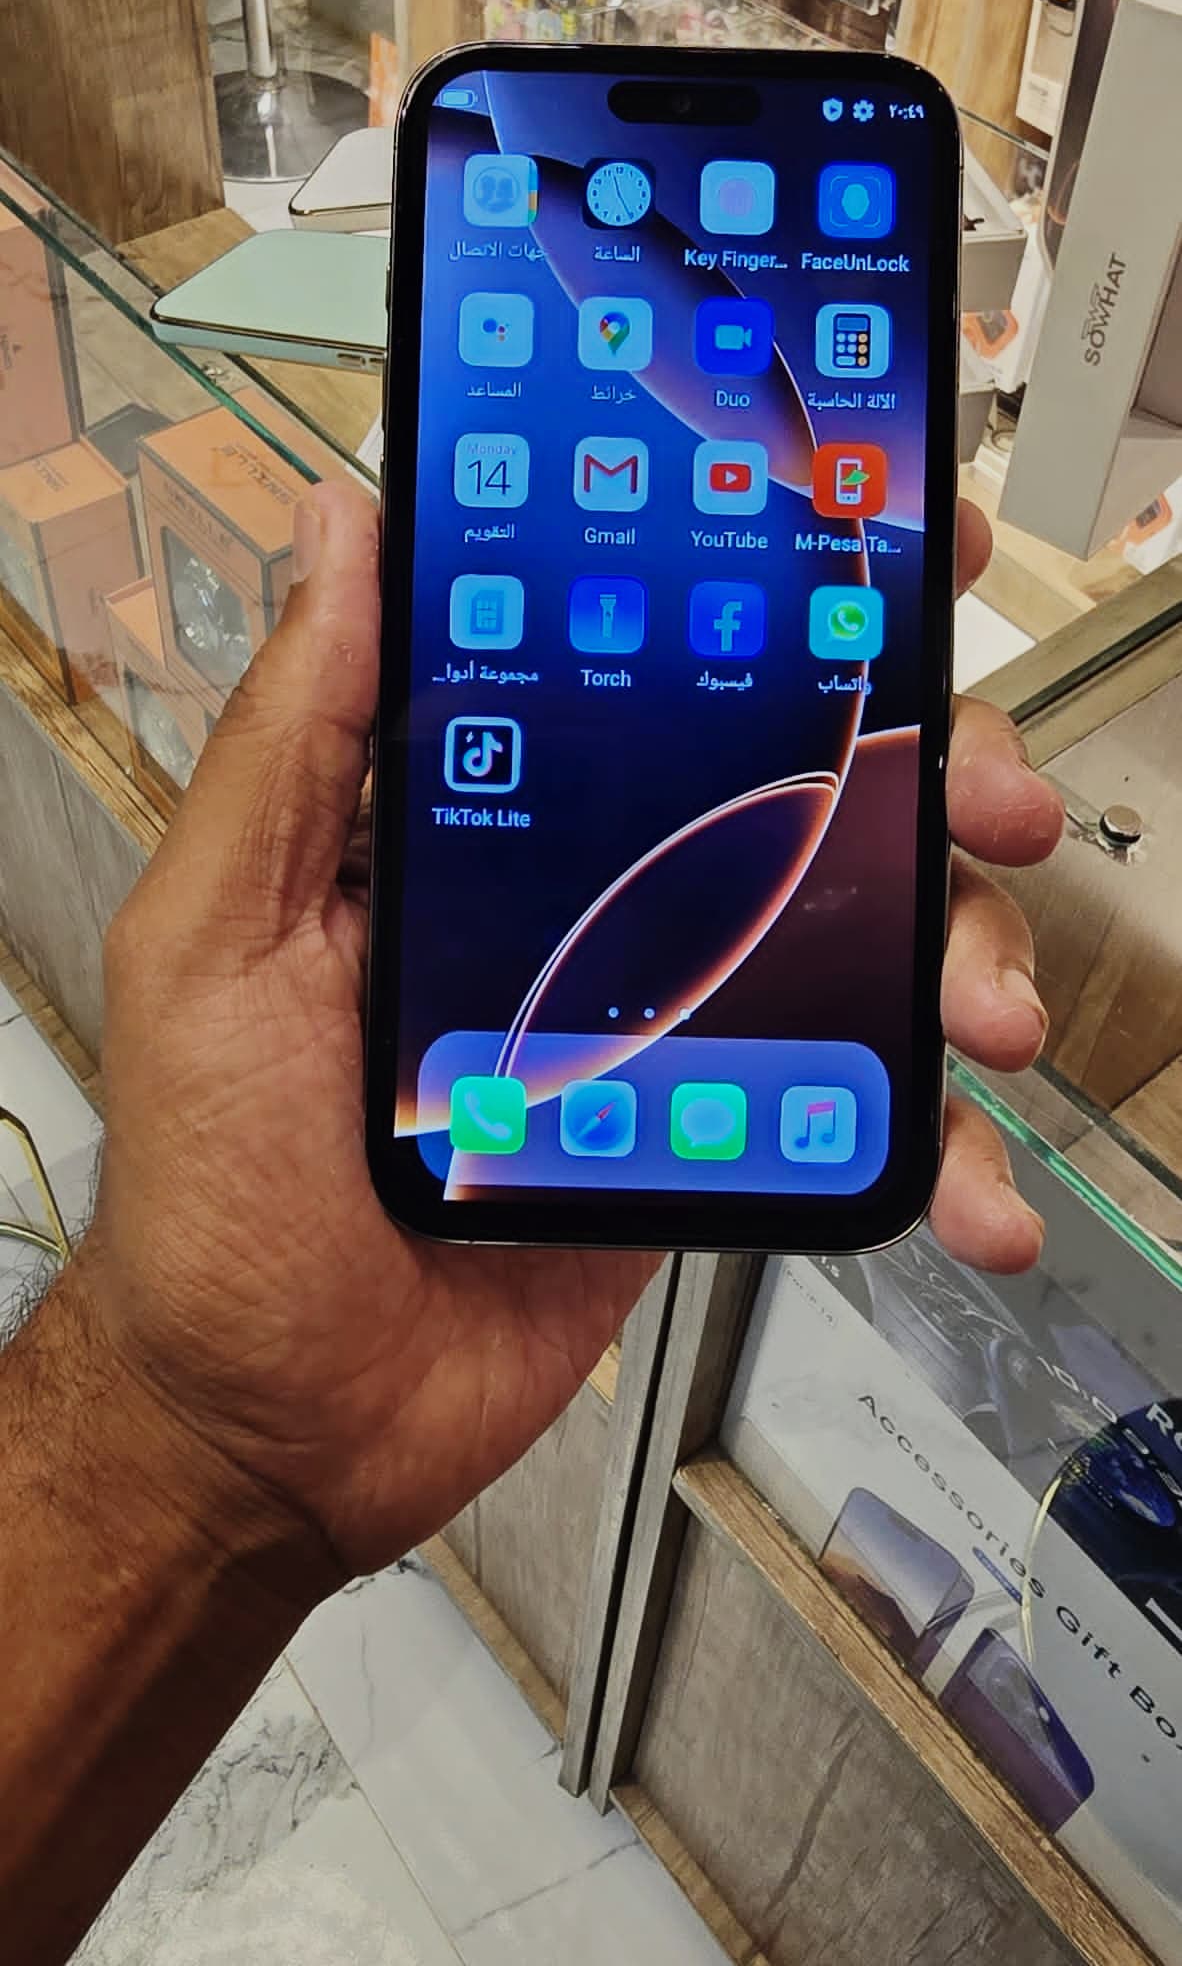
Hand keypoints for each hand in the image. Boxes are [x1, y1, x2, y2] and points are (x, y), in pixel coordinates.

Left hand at [85, 483, 1060, 1585]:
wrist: (272, 1430)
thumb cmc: (209, 1190)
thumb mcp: (214, 942)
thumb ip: (292, 746)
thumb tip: (342, 535)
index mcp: (472, 820)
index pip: (637, 655)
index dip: (767, 587)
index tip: (878, 541)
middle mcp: (584, 893)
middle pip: (795, 781)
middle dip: (925, 763)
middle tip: (985, 789)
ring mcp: (662, 1017)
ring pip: (859, 936)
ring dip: (962, 949)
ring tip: (985, 1013)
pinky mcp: (712, 1139)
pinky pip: (856, 1111)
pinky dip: (939, 1144)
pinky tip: (972, 1183)